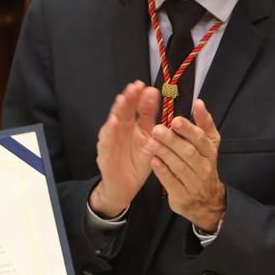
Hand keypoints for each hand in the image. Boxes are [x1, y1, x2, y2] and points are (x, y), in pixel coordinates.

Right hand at [90, 81, 158, 217]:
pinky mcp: (104, 153)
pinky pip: (106, 141)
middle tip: (135, 86)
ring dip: (118, 110)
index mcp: (135, 128)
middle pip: (125, 111)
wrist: (124, 188)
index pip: (138, 109)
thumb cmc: (137, 165)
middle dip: (129, 98)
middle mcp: (122, 131)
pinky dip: (109, 131)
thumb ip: (156, 129)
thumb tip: (169, 114)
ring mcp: (111, 140)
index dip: (142, 98)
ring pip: (114, 122)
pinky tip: (114, 122)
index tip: (150, 88)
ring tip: (123, 98)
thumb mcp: (150, 145)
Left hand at [145, 98, 226, 231]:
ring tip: (151, 142)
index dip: (189, 129)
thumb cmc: (202, 166)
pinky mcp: (182, 195)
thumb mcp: (208, 145)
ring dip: (165, 153)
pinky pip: (172, 182)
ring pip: (179, 166)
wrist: (206, 201)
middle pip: (189, 152)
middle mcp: (204, 167)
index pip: (201, 139)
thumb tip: (198, 102)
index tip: (175, 120)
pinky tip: (153, 161)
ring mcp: (194, 182)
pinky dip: (162, 171)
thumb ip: (204, 124)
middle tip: (157, 129)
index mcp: (209, 151)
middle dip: (172, 140)